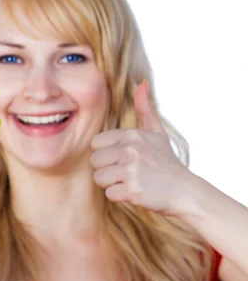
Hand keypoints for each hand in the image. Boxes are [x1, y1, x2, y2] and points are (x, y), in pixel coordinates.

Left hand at [90, 80, 195, 214]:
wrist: (185, 191)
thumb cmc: (166, 162)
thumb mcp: (157, 132)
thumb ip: (145, 109)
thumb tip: (141, 83)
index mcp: (132, 135)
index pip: (95, 143)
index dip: (106, 153)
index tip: (123, 158)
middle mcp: (130, 150)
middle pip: (95, 161)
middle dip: (107, 169)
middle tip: (127, 172)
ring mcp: (131, 170)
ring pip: (99, 178)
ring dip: (112, 184)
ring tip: (131, 181)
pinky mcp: (132, 190)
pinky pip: (109, 194)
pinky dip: (120, 196)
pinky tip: (136, 192)